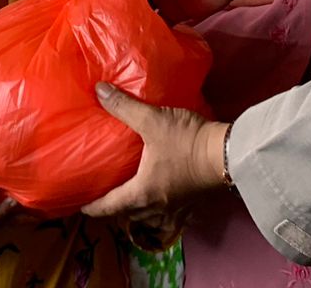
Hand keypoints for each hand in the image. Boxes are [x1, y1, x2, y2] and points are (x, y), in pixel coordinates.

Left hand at [82, 84, 228, 227]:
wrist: (228, 153)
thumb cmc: (186, 141)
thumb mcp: (153, 121)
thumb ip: (125, 107)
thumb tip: (99, 92)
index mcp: (142, 193)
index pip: (110, 206)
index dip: (93, 207)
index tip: (81, 207)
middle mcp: (157, 206)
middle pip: (130, 215)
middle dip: (116, 209)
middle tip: (105, 196)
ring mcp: (177, 208)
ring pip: (150, 217)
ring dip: (138, 211)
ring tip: (131, 197)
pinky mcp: (193, 204)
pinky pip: (171, 216)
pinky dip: (161, 211)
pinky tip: (163, 196)